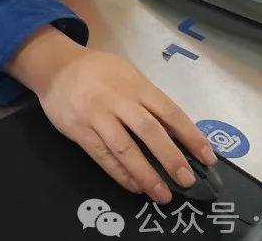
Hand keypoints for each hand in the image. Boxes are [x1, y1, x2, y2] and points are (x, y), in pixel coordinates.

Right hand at [7, 27, 216, 203]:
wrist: (54, 66)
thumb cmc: (97, 71)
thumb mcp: (127, 74)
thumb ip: (148, 98)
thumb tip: (176, 131)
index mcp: (135, 85)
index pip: (169, 111)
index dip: (190, 136)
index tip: (207, 158)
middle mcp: (117, 100)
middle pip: (148, 131)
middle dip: (170, 158)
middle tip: (186, 181)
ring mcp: (95, 115)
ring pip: (124, 148)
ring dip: (145, 174)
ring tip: (161, 194)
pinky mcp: (77, 129)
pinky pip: (101, 155)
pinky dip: (119, 173)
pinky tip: (134, 186)